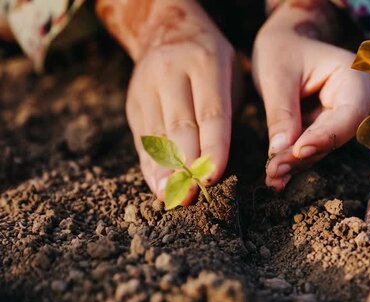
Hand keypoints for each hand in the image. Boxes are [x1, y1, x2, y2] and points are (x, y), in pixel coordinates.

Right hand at [97, 0, 233, 202]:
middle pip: (179, 127)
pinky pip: (143, 139)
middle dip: (186, 165)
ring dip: (165, 171)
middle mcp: (171, 73)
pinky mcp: (133, 102)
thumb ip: (226, 113)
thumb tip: (216, 164)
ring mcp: (146, 87)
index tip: (213, 178)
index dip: (212, 148)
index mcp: (205, 63)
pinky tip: (158, 187)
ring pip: (156, 136)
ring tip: (172, 198)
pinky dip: (151, 166)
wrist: (167, 30)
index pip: (210, 113)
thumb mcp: (230, 75)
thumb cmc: (211, 62)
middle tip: (192, 195)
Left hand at [253, 0, 369, 190]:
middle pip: (336, 136)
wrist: (285, 44)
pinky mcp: (330, 130)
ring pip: (324, 148)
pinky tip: (275, 177)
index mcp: (354, 77)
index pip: (348, 114)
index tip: (298, 151)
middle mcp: (358, 101)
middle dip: (303, 155)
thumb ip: (281, 112)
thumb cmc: (283, 50)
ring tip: (271, 175)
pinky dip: (294, 161)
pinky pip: (314, 149)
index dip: (325, 136)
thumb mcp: (277, 75)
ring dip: (296, 163)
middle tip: (273, 169)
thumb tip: (280, 151)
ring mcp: (346, 118)